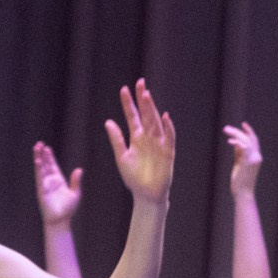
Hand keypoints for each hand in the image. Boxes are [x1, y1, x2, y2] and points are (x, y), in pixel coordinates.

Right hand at [33, 141, 83, 225]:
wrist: (61, 220)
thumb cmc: (68, 209)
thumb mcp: (75, 193)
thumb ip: (76, 181)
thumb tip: (79, 169)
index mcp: (58, 181)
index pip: (52, 166)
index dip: (50, 157)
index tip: (47, 148)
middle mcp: (50, 181)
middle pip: (45, 164)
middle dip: (42, 154)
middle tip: (40, 144)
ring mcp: (45, 185)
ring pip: (41, 169)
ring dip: (39, 158)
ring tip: (37, 148)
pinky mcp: (42, 190)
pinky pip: (39, 178)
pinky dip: (39, 169)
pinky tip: (38, 161)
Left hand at [106, 79, 175, 204]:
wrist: (146, 194)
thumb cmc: (134, 177)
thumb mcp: (122, 157)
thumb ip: (116, 139)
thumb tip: (108, 122)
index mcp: (136, 137)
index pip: (132, 116)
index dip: (128, 103)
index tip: (124, 89)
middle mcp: (148, 137)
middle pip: (145, 114)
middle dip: (142, 99)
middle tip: (140, 83)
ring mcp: (158, 143)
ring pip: (155, 122)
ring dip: (151, 108)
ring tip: (146, 95)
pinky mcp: (167, 152)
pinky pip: (169, 137)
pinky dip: (167, 127)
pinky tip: (164, 117)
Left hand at [225, 122, 262, 196]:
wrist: (243, 193)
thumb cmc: (240, 181)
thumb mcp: (240, 165)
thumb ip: (239, 154)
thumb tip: (236, 143)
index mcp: (256, 157)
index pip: (254, 140)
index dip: (249, 131)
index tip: (243, 124)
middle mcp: (257, 156)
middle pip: (250, 138)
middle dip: (238, 131)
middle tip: (226, 128)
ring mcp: (254, 159)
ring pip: (246, 141)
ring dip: (236, 134)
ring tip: (226, 130)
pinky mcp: (248, 162)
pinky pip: (244, 148)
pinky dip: (237, 143)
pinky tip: (230, 142)